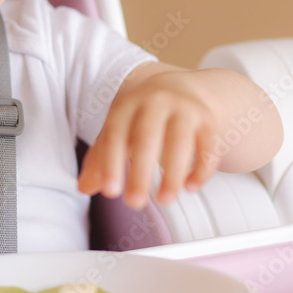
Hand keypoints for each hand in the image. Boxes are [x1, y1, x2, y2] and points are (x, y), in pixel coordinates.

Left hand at [78, 67, 220, 208]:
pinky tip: (190, 187)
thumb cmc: (143, 116)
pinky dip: (202, 169)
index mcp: (128, 104)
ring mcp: (184, 109)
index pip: (115, 134)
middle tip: (134, 203)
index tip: (110, 192)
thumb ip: (101, 157)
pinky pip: (208, 146)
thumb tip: (84, 187)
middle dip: (140, 173)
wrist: (183, 88)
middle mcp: (156, 101)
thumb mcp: (119, 129)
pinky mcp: (208, 120)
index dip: (111, 163)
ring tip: (165, 199)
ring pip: (180, 142)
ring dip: (172, 174)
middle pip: (147, 139)